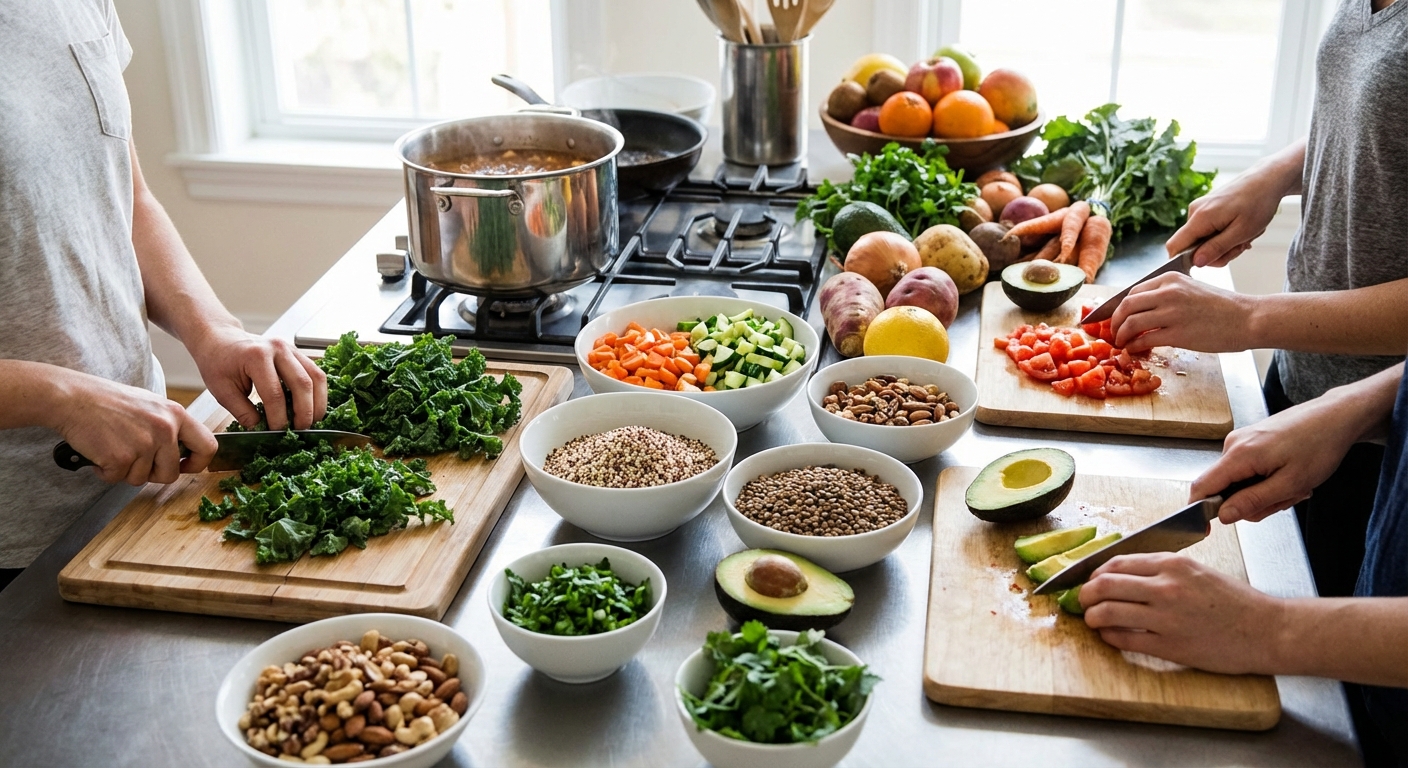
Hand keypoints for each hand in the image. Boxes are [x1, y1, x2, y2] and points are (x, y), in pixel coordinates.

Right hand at [53, 372, 218, 484]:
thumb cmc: (107, 401)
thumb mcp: (150, 406)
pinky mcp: (121, 458)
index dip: (197, 463)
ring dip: (125, 471)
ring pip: (141, 479)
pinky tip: (99, 452)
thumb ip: (168, 427)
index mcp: (176, 414)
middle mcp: (164, 429)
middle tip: (134, 461)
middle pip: (171, 473)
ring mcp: (143, 444)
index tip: (184, 467)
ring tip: (113, 447)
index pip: (208, 446)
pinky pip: (117, 478)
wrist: (72, 398)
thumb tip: (181, 453)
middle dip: (152, 474)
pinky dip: (105, 471)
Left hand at [188, 326, 326, 429]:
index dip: (278, 417)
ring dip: (318, 403)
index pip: (275, 394)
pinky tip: (312, 406)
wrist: (220, 339)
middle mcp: (278, 349)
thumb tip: (262, 431)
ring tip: (311, 421)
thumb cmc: (218, 363)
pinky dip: (317, 392)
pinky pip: (316, 373)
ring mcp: (291, 349)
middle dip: (304, 412)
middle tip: (300, 430)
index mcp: (256, 357)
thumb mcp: (222, 391)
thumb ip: (243, 412)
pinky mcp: (297, 353)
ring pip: (316, 377)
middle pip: (302, 384)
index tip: (277, 432)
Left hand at [1080, 553, 1282, 674]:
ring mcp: (1166, 618)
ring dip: (1092, 616)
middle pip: (1104, 584)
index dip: (1094, 572)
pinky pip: (1125, 639)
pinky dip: (1109, 636)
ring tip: (1091, 619)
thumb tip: (1123, 573)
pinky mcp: (1170, 646)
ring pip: (1108, 611)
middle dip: (1085, 593)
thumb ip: (1162, 570)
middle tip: (1082, 600)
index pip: (1115, 562)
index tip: (1089, 580)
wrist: (1267, 630)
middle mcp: (1166, 587)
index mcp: (1173, 564)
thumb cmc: (1236, 602)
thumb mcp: (1198, 571)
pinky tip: (1109, 635)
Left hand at [1109, 273, 1254, 352]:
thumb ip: (1167, 295)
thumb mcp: (1191, 289)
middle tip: (1113, 333)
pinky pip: (1144, 339)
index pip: (1132, 291)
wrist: (1248, 318)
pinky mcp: (1178, 333)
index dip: (1118, 307)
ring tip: (1121, 343)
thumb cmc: (1222, 307)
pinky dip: (1134, 346)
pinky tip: (1134, 349)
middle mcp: (1169, 292)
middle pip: (1126, 305)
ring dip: (1120, 335)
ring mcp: (1173, 312)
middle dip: (1114, 321)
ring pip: (1131, 322)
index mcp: (1171, 278)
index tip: (1115, 318)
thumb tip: (1142, 309)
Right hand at [1165, 168, 1285, 267]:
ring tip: (1244, 235)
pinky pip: (1208, 230)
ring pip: (1202, 240)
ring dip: (1223, 244)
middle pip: (1191, 246)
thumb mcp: (1241, 232)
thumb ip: (1217, 248)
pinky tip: (1240, 228)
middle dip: (1216, 253)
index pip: (1174, 246)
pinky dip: (1224, 234)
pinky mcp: (1206, 208)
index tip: (1209, 263)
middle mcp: (1194, 212)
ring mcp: (1200, 209)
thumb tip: (1196, 263)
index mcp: (1200, 218)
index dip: (1184, 261)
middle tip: (1240, 246)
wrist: (1267, 178)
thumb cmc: (1258, 203)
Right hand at [1190, 392, 1358, 522]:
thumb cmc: (1319, 445)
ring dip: (1265, 490)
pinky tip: (1288, 473)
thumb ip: (1253, 501)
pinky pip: (1248, 469)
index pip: (1201, 487)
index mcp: (1239, 455)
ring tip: (1293, 483)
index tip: (1209, 529)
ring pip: (1240, 481)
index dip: (1200, 512)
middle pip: (1224, 488)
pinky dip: (1267, 478)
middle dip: (1253, 501)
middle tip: (1285, 498)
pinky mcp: (1251, 440)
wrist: (1336, 416)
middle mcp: (1233, 445)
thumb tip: (1223, 515)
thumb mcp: (1290, 484)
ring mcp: (1241, 441)